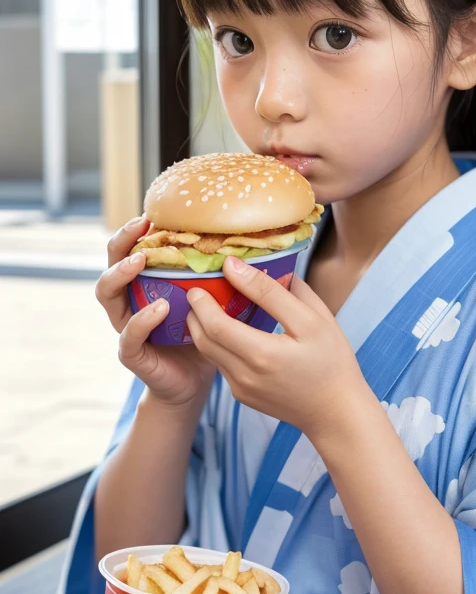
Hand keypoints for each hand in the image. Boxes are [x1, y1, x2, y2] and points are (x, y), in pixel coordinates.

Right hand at [96, 216, 214, 407]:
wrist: (195, 381)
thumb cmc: (205, 335)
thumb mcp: (212, 300)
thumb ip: (218, 276)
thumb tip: (251, 246)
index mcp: (146, 284)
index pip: (131, 249)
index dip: (136, 230)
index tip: (152, 212)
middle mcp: (129, 300)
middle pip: (111, 263)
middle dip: (122, 242)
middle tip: (141, 226)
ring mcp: (126, 325)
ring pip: (107, 293)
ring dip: (121, 274)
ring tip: (140, 261)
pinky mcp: (132, 353)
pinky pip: (129, 334)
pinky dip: (143, 320)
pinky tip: (159, 308)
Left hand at [185, 255, 367, 440]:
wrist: (336, 412)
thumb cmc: (331, 361)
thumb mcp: (311, 319)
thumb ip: (273, 292)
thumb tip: (238, 267)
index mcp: (262, 355)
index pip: (216, 323)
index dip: (204, 299)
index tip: (202, 278)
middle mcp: (245, 376)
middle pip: (204, 338)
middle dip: (195, 311)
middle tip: (198, 288)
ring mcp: (241, 389)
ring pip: (209, 352)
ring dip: (203, 327)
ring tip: (209, 304)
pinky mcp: (242, 396)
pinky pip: (221, 364)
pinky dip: (218, 343)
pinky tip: (229, 328)